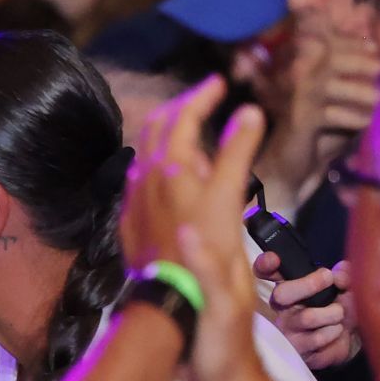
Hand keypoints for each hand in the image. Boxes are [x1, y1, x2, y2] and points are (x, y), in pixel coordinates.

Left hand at [119, 75, 266, 274]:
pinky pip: (142, 178)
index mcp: (171, 166)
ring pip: (147, 152)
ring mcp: (134, 197)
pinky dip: (160, 162)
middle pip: (158, 128)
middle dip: (182, 107)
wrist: (167, 298)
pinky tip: (171, 173)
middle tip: (204, 98)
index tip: (219, 81)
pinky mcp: (131, 218)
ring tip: (194, 132)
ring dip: (170, 134)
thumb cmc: (203, 248)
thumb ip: (236, 152)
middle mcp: (146, 176)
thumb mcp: (228, 198)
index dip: (202, 95)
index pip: (183, 116)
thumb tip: (248, 110)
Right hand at [253, 254, 359, 367]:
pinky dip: (336, 334)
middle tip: (329, 279)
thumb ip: (344, 275)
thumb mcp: (346, 288)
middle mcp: (282, 310)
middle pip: (281, 294)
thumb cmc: (340, 310)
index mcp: (289, 291)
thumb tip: (339, 274)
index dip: (264, 265)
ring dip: (333, 314)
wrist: (350, 342)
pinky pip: (318, 339)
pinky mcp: (298, 352)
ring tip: (339, 316)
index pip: (266, 274)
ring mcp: (288, 332)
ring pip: (307, 317)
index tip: (274, 259)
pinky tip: (336, 334)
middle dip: (309, 283)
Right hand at [259, 32, 379, 204]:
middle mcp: (299, 84)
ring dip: (357, 90)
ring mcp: (297, 102)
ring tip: (379, 98)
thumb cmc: (318, 135)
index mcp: (307, 74)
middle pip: (328, 59)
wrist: (287, 167)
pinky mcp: (300, 123)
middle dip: (357, 61)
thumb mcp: (338, 107)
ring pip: (327, 86)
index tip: (374, 46)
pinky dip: (350, 117)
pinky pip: (328, 115)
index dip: (351, 42)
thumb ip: (352, 88)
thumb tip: (379, 73)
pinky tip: (365, 122)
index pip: (327, 46)